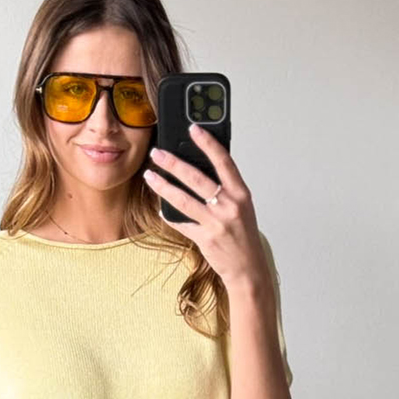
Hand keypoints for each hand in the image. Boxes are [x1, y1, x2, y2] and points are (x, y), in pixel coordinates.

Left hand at [142, 124, 267, 289]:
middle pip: (196, 178)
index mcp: (241, 194)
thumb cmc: (244, 237)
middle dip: (173, 163)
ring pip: (183, 200)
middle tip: (157, 153)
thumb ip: (226, 189)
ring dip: (163, 186)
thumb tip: (202, 167)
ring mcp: (215, 223)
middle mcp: (229, 207)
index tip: (193, 129)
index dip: (208, 143)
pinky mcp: (204, 239)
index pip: (223, 161)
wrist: (248, 269)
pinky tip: (161, 208)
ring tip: (149, 176)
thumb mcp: (242, 208)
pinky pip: (181, 223)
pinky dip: (168, 215)